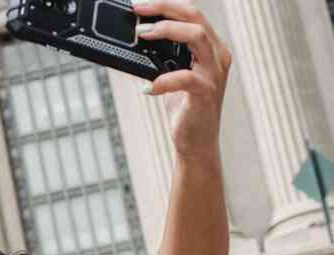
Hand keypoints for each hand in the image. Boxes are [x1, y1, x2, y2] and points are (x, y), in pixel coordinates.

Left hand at [135, 0, 231, 160]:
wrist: (196, 143)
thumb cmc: (184, 108)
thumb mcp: (172, 76)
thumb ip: (161, 58)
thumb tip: (134, 42)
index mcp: (211, 47)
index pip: (191, 14)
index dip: (167, 4)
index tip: (141, 4)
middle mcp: (217, 55)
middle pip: (195, 16)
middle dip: (164, 8)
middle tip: (138, 10)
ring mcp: (214, 73)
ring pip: (197, 36)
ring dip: (167, 31)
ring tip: (142, 35)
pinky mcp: (206, 93)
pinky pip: (185, 78)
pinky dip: (162, 80)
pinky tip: (148, 88)